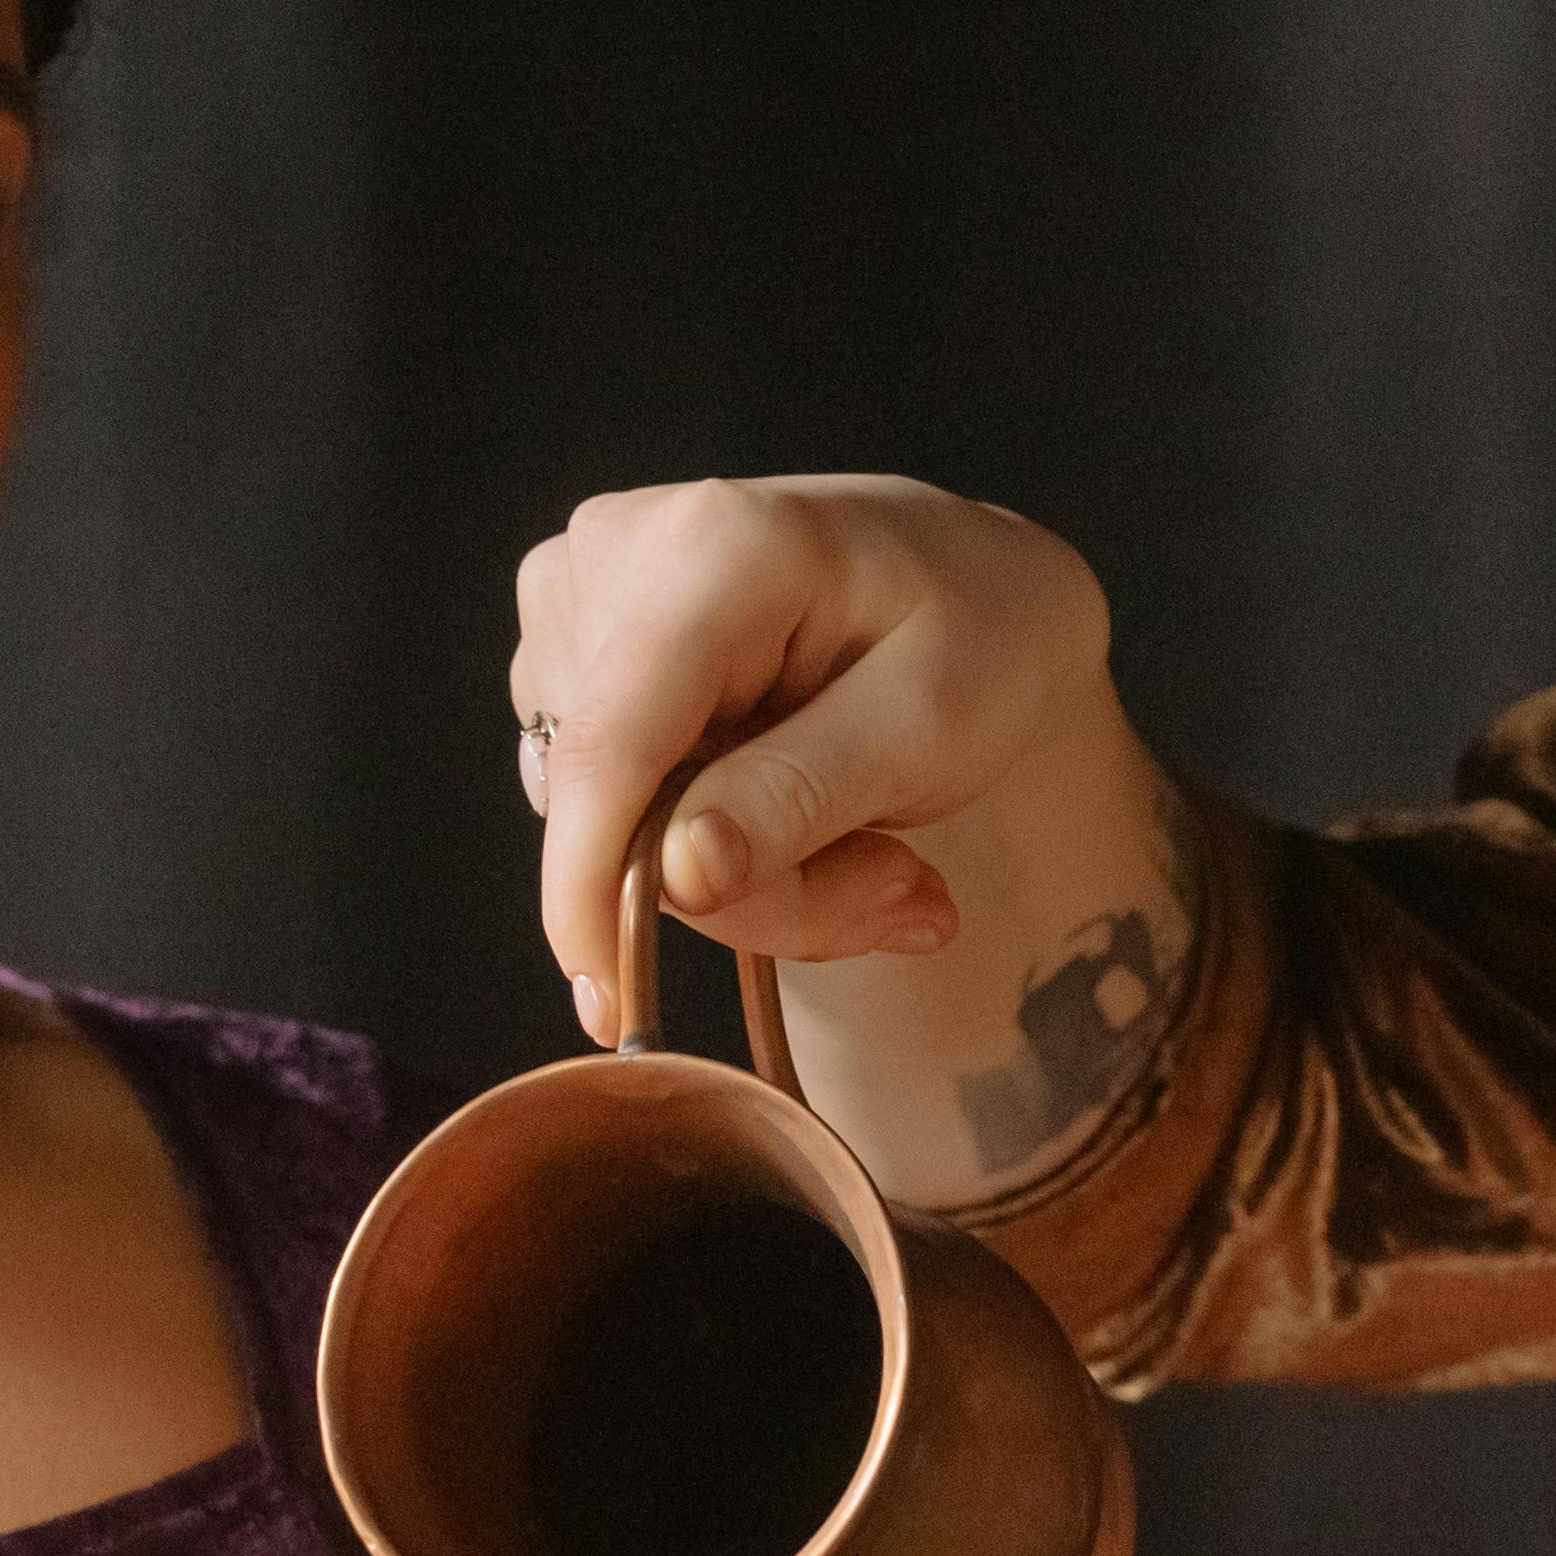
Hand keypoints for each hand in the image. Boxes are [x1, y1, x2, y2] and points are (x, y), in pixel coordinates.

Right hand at [508, 476, 1124, 1029]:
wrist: (979, 588)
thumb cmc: (975, 638)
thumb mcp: (933, 727)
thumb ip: (801, 800)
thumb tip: (675, 875)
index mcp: (714, 548)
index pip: (611, 744)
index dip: (590, 887)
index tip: (612, 1007)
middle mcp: (618, 552)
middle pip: (616, 799)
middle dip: (739, 883)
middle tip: (889, 883)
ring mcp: (584, 591)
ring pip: (609, 812)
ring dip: (733, 867)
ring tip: (858, 825)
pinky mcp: (575, 638)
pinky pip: (609, 794)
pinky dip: (704, 835)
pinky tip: (795, 798)